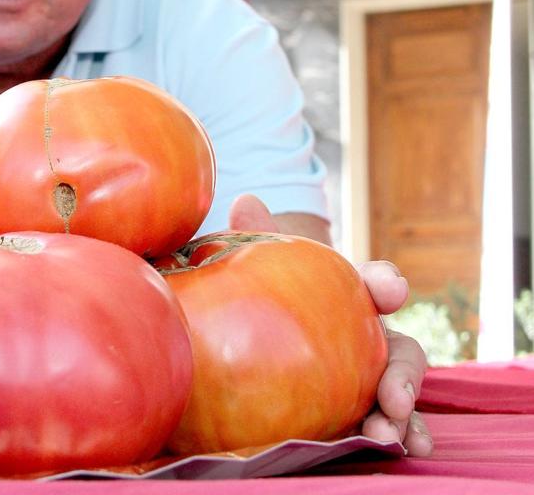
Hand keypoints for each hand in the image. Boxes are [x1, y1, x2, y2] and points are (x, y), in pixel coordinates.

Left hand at [228, 194, 432, 456]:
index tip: (387, 289)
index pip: (375, 283)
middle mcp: (368, 338)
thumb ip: (254, 239)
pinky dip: (400, 434)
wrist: (254, 335)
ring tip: (389, 433)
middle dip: (403, 372)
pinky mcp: (356, 411)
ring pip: (399, 393)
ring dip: (404, 413)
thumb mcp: (257, 268)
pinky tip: (403, 449)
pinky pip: (384, 424)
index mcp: (349, 297)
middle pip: (400, 350)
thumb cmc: (265, 294)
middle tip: (393, 396)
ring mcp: (367, 376)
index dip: (384, 283)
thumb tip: (246, 201)